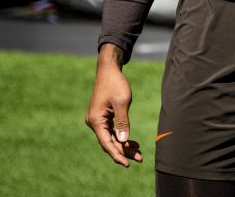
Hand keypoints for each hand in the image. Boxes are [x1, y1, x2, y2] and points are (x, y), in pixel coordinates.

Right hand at [85, 45, 142, 166]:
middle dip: (124, 151)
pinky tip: (132, 142)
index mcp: (96, 120)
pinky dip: (122, 137)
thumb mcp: (122, 102)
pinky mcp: (102, 117)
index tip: (127, 164)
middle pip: (109, 142)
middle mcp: (94, 122)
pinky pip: (112, 131)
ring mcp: (97, 120)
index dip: (117, 155)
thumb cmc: (115, 83)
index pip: (107, 143)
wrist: (108, 70)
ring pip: (111, 138)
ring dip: (124, 145)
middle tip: (140, 159)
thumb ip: (123, 122)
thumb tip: (123, 141)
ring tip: (139, 153)